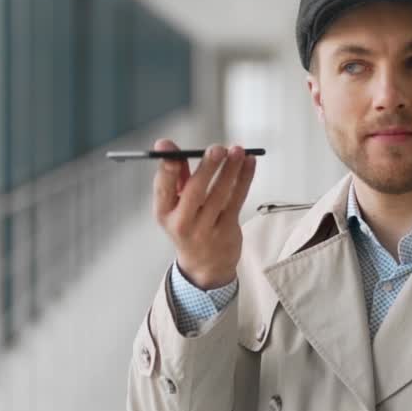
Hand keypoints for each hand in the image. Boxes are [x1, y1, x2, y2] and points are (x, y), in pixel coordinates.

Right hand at [152, 140, 256, 288]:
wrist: (205, 265)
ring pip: (220, 194)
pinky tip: (249, 162)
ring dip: (230, 169)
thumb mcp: (176, 205)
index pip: (162, 188)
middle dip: (207, 167)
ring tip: (237, 150)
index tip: (167, 146)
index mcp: (164, 213)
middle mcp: (182, 222)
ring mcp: (205, 229)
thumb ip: (175, 176)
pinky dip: (244, 179)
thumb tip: (168, 146)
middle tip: (217, 149)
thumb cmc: (189, 225)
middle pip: (194, 191)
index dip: (166, 167)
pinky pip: (237, 200)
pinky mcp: (227, 230)